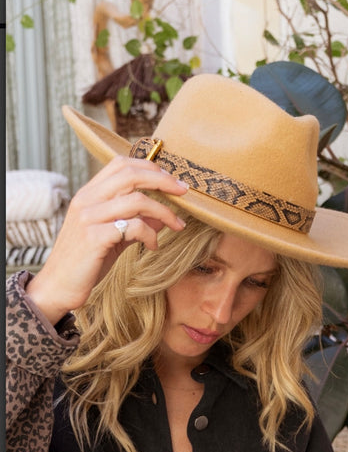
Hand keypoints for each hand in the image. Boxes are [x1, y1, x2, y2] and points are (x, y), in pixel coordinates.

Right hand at [26, 156, 188, 324]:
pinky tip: (153, 246)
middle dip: (163, 181)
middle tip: (184, 193)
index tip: (172, 181)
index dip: (150, 167)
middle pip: (131, 174)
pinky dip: (151, 235)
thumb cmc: (86, 261)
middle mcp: (87, 200)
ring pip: (137, 200)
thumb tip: (162, 215)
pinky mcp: (94, 238)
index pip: (121, 164)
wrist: (58, 287)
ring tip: (177, 226)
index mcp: (89, 194)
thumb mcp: (112, 236)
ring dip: (164, 212)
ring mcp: (89, 217)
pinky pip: (133, 227)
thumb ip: (134, 222)